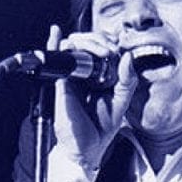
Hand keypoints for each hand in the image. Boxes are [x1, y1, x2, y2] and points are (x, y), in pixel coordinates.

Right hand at [47, 24, 137, 169]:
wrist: (87, 149)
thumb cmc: (101, 128)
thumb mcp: (121, 101)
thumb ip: (127, 80)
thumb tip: (127, 57)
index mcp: (98, 75)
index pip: (100, 47)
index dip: (108, 41)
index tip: (117, 47)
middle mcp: (83, 73)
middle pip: (85, 42)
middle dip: (99, 39)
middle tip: (109, 51)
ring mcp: (70, 76)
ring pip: (72, 46)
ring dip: (86, 41)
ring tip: (100, 50)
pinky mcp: (60, 84)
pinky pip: (56, 60)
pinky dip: (54, 44)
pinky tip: (56, 33)